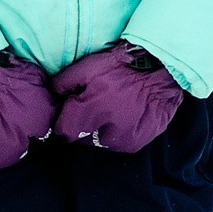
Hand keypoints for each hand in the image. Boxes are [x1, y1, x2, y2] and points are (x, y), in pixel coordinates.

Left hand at [50, 43, 183, 152]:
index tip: (73, 109)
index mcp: (90, 111)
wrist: (161, 72)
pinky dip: (117, 133)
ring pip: (99, 143)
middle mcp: (105, 132)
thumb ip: (63, 83)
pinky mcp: (135, 145)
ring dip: (100, 131)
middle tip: (94, 107)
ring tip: (111, 111)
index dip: (66, 119)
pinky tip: (123, 117)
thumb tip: (51, 97)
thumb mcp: (87, 67)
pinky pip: (117, 144)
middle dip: (83, 124)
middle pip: (81, 138)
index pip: (64, 131)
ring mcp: (121, 141)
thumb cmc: (121, 66)